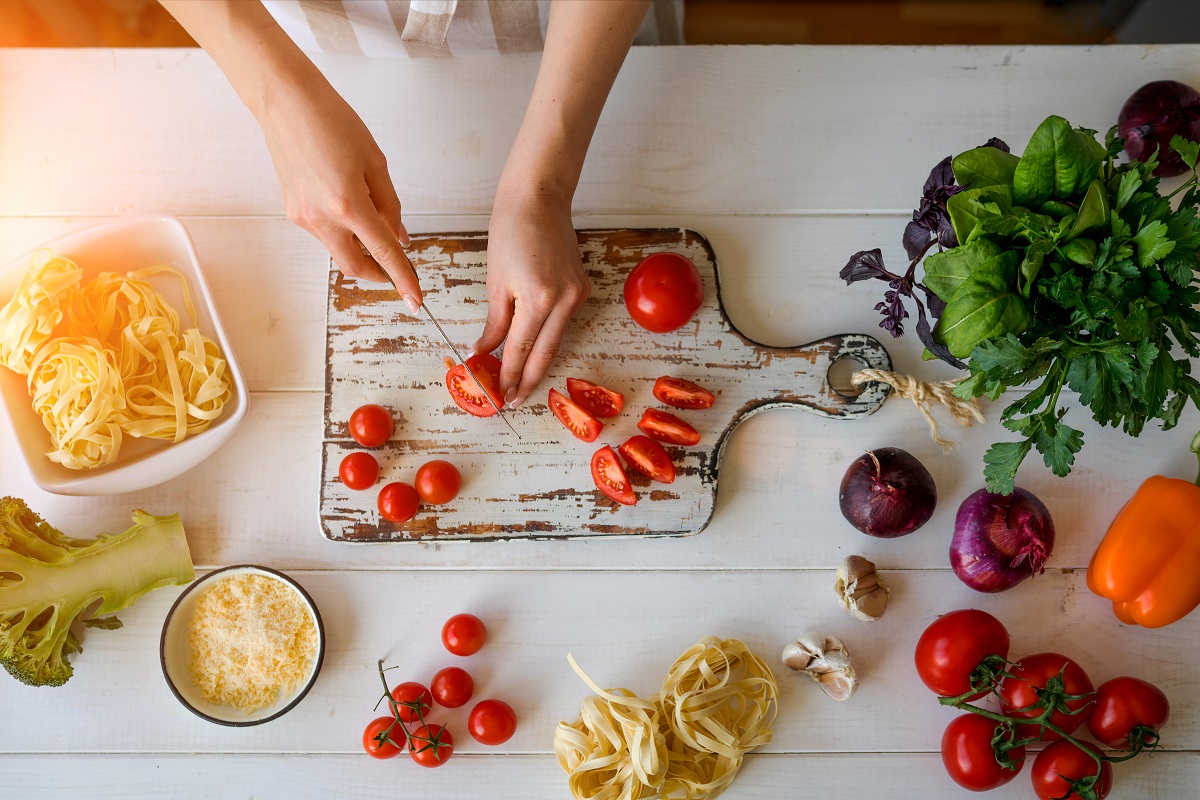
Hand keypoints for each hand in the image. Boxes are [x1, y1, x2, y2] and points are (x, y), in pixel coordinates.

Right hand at [258, 76, 421, 311]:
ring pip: (338, 250)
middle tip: (394, 262)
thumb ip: (390, 205)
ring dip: (358, 246)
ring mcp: (303, 217)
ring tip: (366, 209)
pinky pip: (323, 232)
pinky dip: (341, 228)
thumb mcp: (375, 162)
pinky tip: (343, 198)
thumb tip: (399, 237)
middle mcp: (322, 218)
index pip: (383, 253)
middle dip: (377, 272)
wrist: (286, 103)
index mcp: (348, 204)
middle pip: (355, 267)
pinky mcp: (292, 211)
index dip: (402, 279)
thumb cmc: (332, 123)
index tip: (415, 300)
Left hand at [472, 186, 590, 406]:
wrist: (539, 199)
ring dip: (538, 362)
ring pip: (556, 339)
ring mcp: (578, 294)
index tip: (501, 394)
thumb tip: (485, 352)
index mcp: (538, 298)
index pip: (521, 348)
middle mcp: (564, 300)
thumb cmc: (511, 230)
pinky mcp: (582, 288)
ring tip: (521, 382)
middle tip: (515, 401)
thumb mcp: (496, 280)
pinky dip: (547, 337)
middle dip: (529, 380)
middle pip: (546, 353)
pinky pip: (562, 321)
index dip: (510, 374)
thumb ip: (495, 322)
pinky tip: (535, 350)